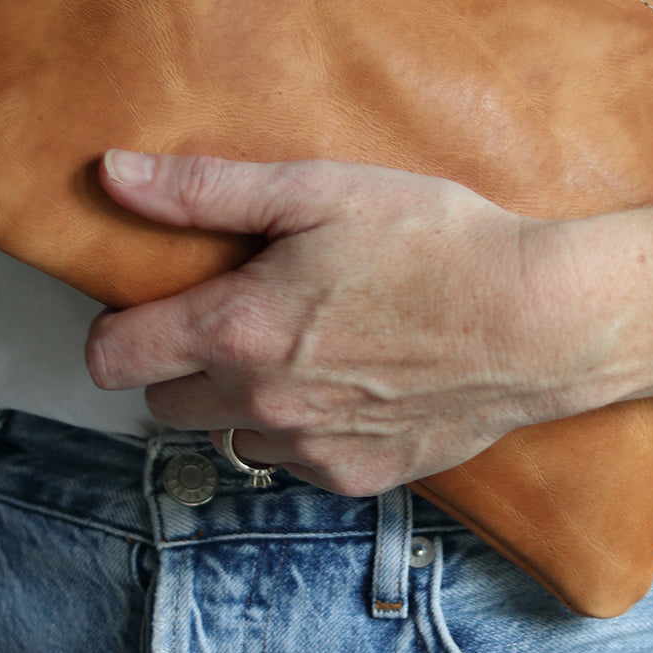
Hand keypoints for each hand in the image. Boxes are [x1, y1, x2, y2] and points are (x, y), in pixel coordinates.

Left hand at [85, 151, 602, 494]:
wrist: (540, 321)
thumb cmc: (436, 243)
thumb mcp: (319, 190)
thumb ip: (206, 190)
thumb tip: (112, 175)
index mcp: (236, 331)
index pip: (113, 358)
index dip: (115, 328)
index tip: (147, 305)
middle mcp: (260, 405)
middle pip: (164, 404)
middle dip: (182, 361)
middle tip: (237, 314)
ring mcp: (311, 450)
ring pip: (230, 437)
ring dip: (242, 401)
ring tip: (300, 348)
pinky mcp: (360, 477)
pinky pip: (296, 463)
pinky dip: (304, 431)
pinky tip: (350, 383)